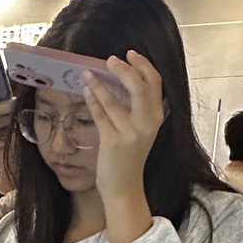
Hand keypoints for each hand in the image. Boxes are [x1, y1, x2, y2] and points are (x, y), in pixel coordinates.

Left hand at [85, 50, 165, 229]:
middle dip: (125, 69)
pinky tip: (86, 89)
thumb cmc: (128, 157)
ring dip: (99, 83)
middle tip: (110, 59)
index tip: (130, 54)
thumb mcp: (139, 130)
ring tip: (87, 72)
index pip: (155, 83)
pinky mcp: (113, 142)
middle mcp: (147, 124)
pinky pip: (101, 114)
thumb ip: (137, 108)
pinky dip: (93, 99)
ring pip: (115, 100)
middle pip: (141, 86)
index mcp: (156, 117)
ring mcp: (131, 133)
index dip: (143, 65)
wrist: (124, 187)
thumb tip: (121, 80)